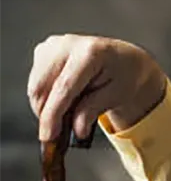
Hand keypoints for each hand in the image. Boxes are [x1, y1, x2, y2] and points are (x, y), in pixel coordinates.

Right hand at [28, 35, 166, 141]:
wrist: (124, 59)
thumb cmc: (124, 75)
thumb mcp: (117, 96)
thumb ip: (93, 111)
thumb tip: (76, 130)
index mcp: (91, 52)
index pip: (63, 88)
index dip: (52, 114)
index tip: (47, 136)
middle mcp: (68, 44)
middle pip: (42, 87)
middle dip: (47, 114)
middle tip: (60, 131)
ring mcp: (54, 45)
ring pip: (35, 87)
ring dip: (46, 106)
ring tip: (69, 111)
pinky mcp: (45, 50)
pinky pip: (36, 81)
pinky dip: (46, 96)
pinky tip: (64, 98)